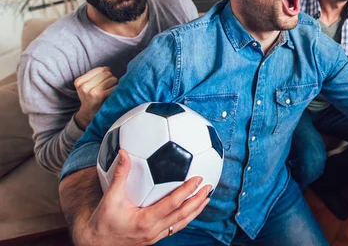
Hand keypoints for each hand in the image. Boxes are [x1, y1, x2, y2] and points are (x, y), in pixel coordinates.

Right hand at [74, 67, 117, 128]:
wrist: (89, 116)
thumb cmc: (92, 99)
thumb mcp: (87, 86)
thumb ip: (96, 76)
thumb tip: (108, 68)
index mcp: (79, 81)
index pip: (101, 69)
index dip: (106, 74)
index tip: (103, 83)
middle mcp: (83, 86)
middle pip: (107, 73)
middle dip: (110, 79)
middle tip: (108, 88)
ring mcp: (91, 91)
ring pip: (112, 79)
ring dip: (114, 84)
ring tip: (109, 92)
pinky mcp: (99, 96)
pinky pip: (115, 87)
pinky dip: (117, 89)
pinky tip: (113, 95)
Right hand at [81, 150, 211, 245]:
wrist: (95, 244)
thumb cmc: (102, 221)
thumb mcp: (110, 197)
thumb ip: (120, 174)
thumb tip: (123, 152)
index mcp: (146, 220)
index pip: (173, 204)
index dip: (187, 191)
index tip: (198, 178)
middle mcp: (154, 230)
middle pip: (183, 215)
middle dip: (198, 201)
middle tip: (210, 187)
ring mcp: (155, 236)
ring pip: (181, 223)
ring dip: (195, 210)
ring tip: (206, 197)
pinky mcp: (154, 238)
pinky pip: (175, 227)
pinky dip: (185, 217)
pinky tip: (190, 208)